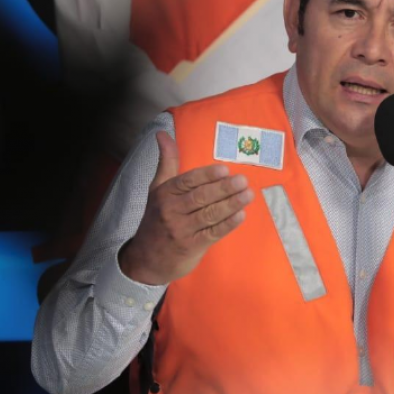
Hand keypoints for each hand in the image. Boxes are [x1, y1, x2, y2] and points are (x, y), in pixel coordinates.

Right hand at [119, 131, 254, 284]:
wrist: (146, 259)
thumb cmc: (156, 218)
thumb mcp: (157, 189)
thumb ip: (166, 162)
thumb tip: (162, 133)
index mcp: (165, 193)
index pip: (187, 181)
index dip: (206, 175)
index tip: (224, 169)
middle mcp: (171, 210)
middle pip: (201, 197)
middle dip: (224, 189)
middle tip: (242, 180)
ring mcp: (182, 229)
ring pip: (209, 214)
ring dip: (230, 204)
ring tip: (248, 195)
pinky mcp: (192, 246)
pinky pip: (212, 233)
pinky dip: (227, 224)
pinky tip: (241, 216)